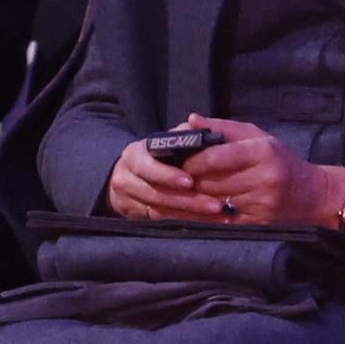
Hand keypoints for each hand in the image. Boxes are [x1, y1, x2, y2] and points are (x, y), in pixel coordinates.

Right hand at [107, 125, 226, 220]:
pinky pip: (163, 221)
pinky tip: (209, 222)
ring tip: (218, 215)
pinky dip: (187, 221)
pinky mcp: (136, 216)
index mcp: (133, 156)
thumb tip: (196, 121)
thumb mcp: (166, 140)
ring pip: (161, 210)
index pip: (146, 167)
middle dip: (187, 200)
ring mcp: (128, 199)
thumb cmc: (157, 153)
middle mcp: (126, 178)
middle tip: (215, 205)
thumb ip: (182, 133)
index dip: (167, 175)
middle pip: (156, 193)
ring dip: (191, 214)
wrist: (129, 175)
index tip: (190, 182)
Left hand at [170, 113, 338, 225]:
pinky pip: (221, 219)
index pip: (215, 157)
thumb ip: (223, 128)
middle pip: (210, 181)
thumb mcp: (258, 137)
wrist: (313, 194)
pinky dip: (212, 213)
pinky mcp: (257, 222)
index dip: (193, 161)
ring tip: (200, 189)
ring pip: (213, 200)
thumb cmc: (280, 161)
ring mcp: (262, 202)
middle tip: (186, 177)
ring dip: (201, 196)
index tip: (184, 162)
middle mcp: (264, 177)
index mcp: (263, 151)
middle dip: (194, 180)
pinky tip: (213, 206)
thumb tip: (191, 120)